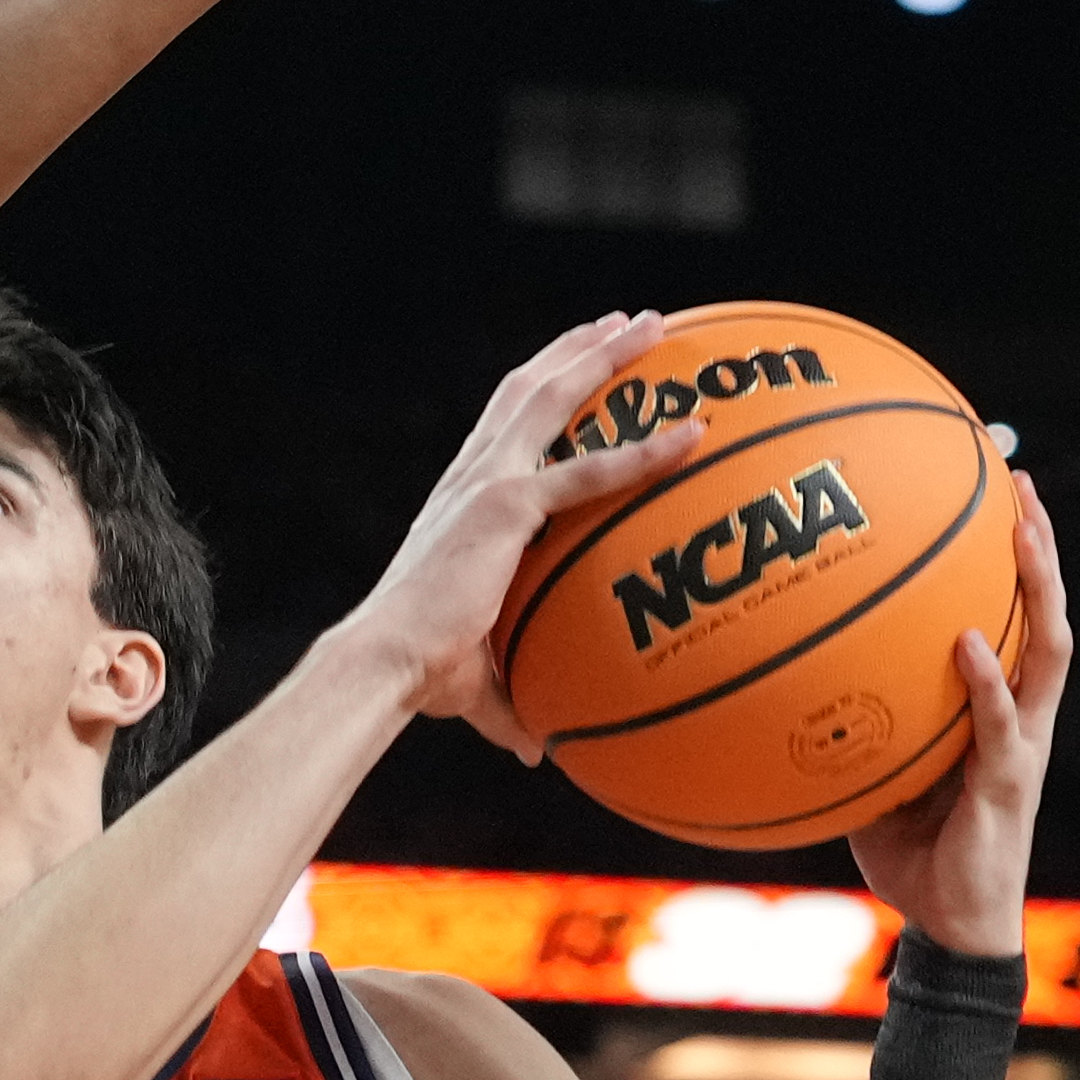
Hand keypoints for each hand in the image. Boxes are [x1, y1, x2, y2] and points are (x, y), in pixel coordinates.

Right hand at [340, 312, 697, 760]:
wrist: (388, 659)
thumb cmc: (419, 674)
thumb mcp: (477, 681)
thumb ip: (514, 707)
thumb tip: (538, 755)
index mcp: (463, 499)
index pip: (505, 423)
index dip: (544, 385)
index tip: (579, 360)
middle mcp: (474, 476)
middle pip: (530, 389)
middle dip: (579, 349)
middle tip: (627, 324)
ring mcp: (489, 483)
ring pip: (551, 397)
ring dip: (602, 357)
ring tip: (648, 326)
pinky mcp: (507, 506)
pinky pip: (590, 470)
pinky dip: (645, 449)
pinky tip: (691, 436)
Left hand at [848, 471, 1071, 958]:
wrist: (950, 931)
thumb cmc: (914, 855)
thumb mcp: (876, 777)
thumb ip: (857, 725)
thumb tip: (792, 676)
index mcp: (1000, 712)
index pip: (1017, 617)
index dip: (1013, 558)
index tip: (992, 489)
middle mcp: (1025, 718)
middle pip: (1047, 612)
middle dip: (1039, 544)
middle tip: (1015, 479)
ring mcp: (1025, 747)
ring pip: (1049, 650)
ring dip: (1039, 586)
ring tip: (1022, 531)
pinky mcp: (1010, 785)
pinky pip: (1000, 723)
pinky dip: (986, 681)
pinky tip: (968, 641)